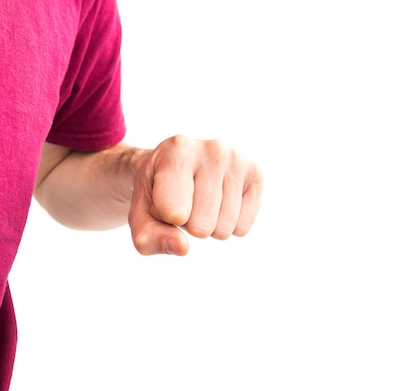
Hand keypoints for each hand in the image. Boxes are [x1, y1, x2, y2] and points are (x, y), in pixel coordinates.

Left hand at [128, 135, 262, 255]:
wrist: (173, 166)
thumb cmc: (155, 193)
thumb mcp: (139, 216)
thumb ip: (149, 238)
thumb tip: (182, 247)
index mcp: (177, 151)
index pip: (174, 213)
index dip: (164, 217)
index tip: (162, 197)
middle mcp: (212, 149)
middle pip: (201, 226)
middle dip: (188, 223)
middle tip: (184, 200)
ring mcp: (237, 160)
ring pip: (224, 228)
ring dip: (209, 224)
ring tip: (200, 199)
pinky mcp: (255, 174)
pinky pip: (242, 227)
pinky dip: (229, 225)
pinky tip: (219, 201)